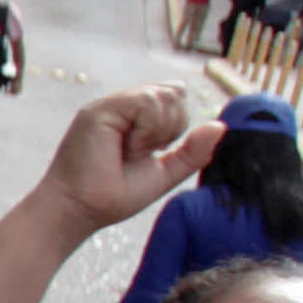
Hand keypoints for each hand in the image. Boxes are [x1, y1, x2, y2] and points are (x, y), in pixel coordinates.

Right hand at [39, 83, 218, 229]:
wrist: (82, 210)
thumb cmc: (113, 196)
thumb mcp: (165, 173)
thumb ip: (192, 152)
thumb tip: (220, 126)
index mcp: (135, 118)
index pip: (174, 96)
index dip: (176, 122)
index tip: (155, 150)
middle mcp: (122, 107)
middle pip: (174, 92)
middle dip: (172, 126)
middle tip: (143, 152)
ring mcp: (111, 105)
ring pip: (163, 94)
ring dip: (158, 130)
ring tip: (133, 150)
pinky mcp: (101, 109)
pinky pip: (146, 101)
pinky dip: (148, 128)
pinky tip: (128, 147)